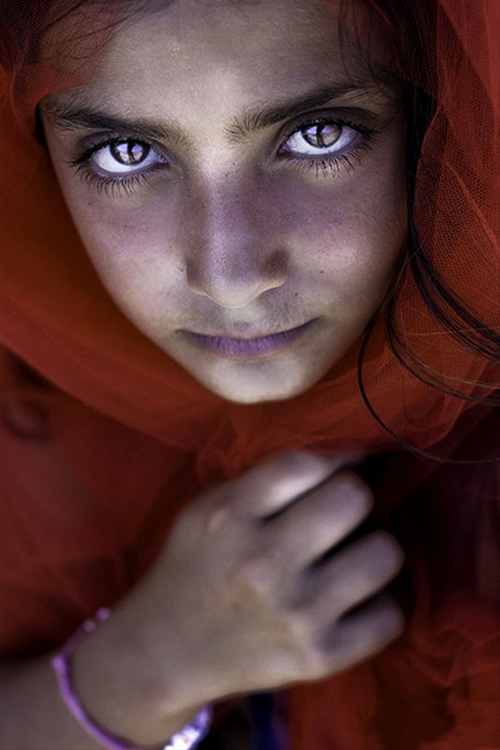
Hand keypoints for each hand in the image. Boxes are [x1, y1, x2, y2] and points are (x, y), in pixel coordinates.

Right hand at [113, 452, 403, 710]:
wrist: (166, 653)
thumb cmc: (195, 566)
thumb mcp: (207, 507)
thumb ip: (263, 480)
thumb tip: (340, 454)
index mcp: (231, 516)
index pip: (309, 463)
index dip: (340, 455)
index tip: (349, 461)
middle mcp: (265, 562)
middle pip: (354, 499)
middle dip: (354, 497)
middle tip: (342, 511)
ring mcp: (296, 613)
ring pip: (385, 554)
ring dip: (373, 549)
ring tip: (351, 555)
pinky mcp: (319, 658)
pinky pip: (389, 615)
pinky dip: (377, 604)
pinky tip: (353, 600)